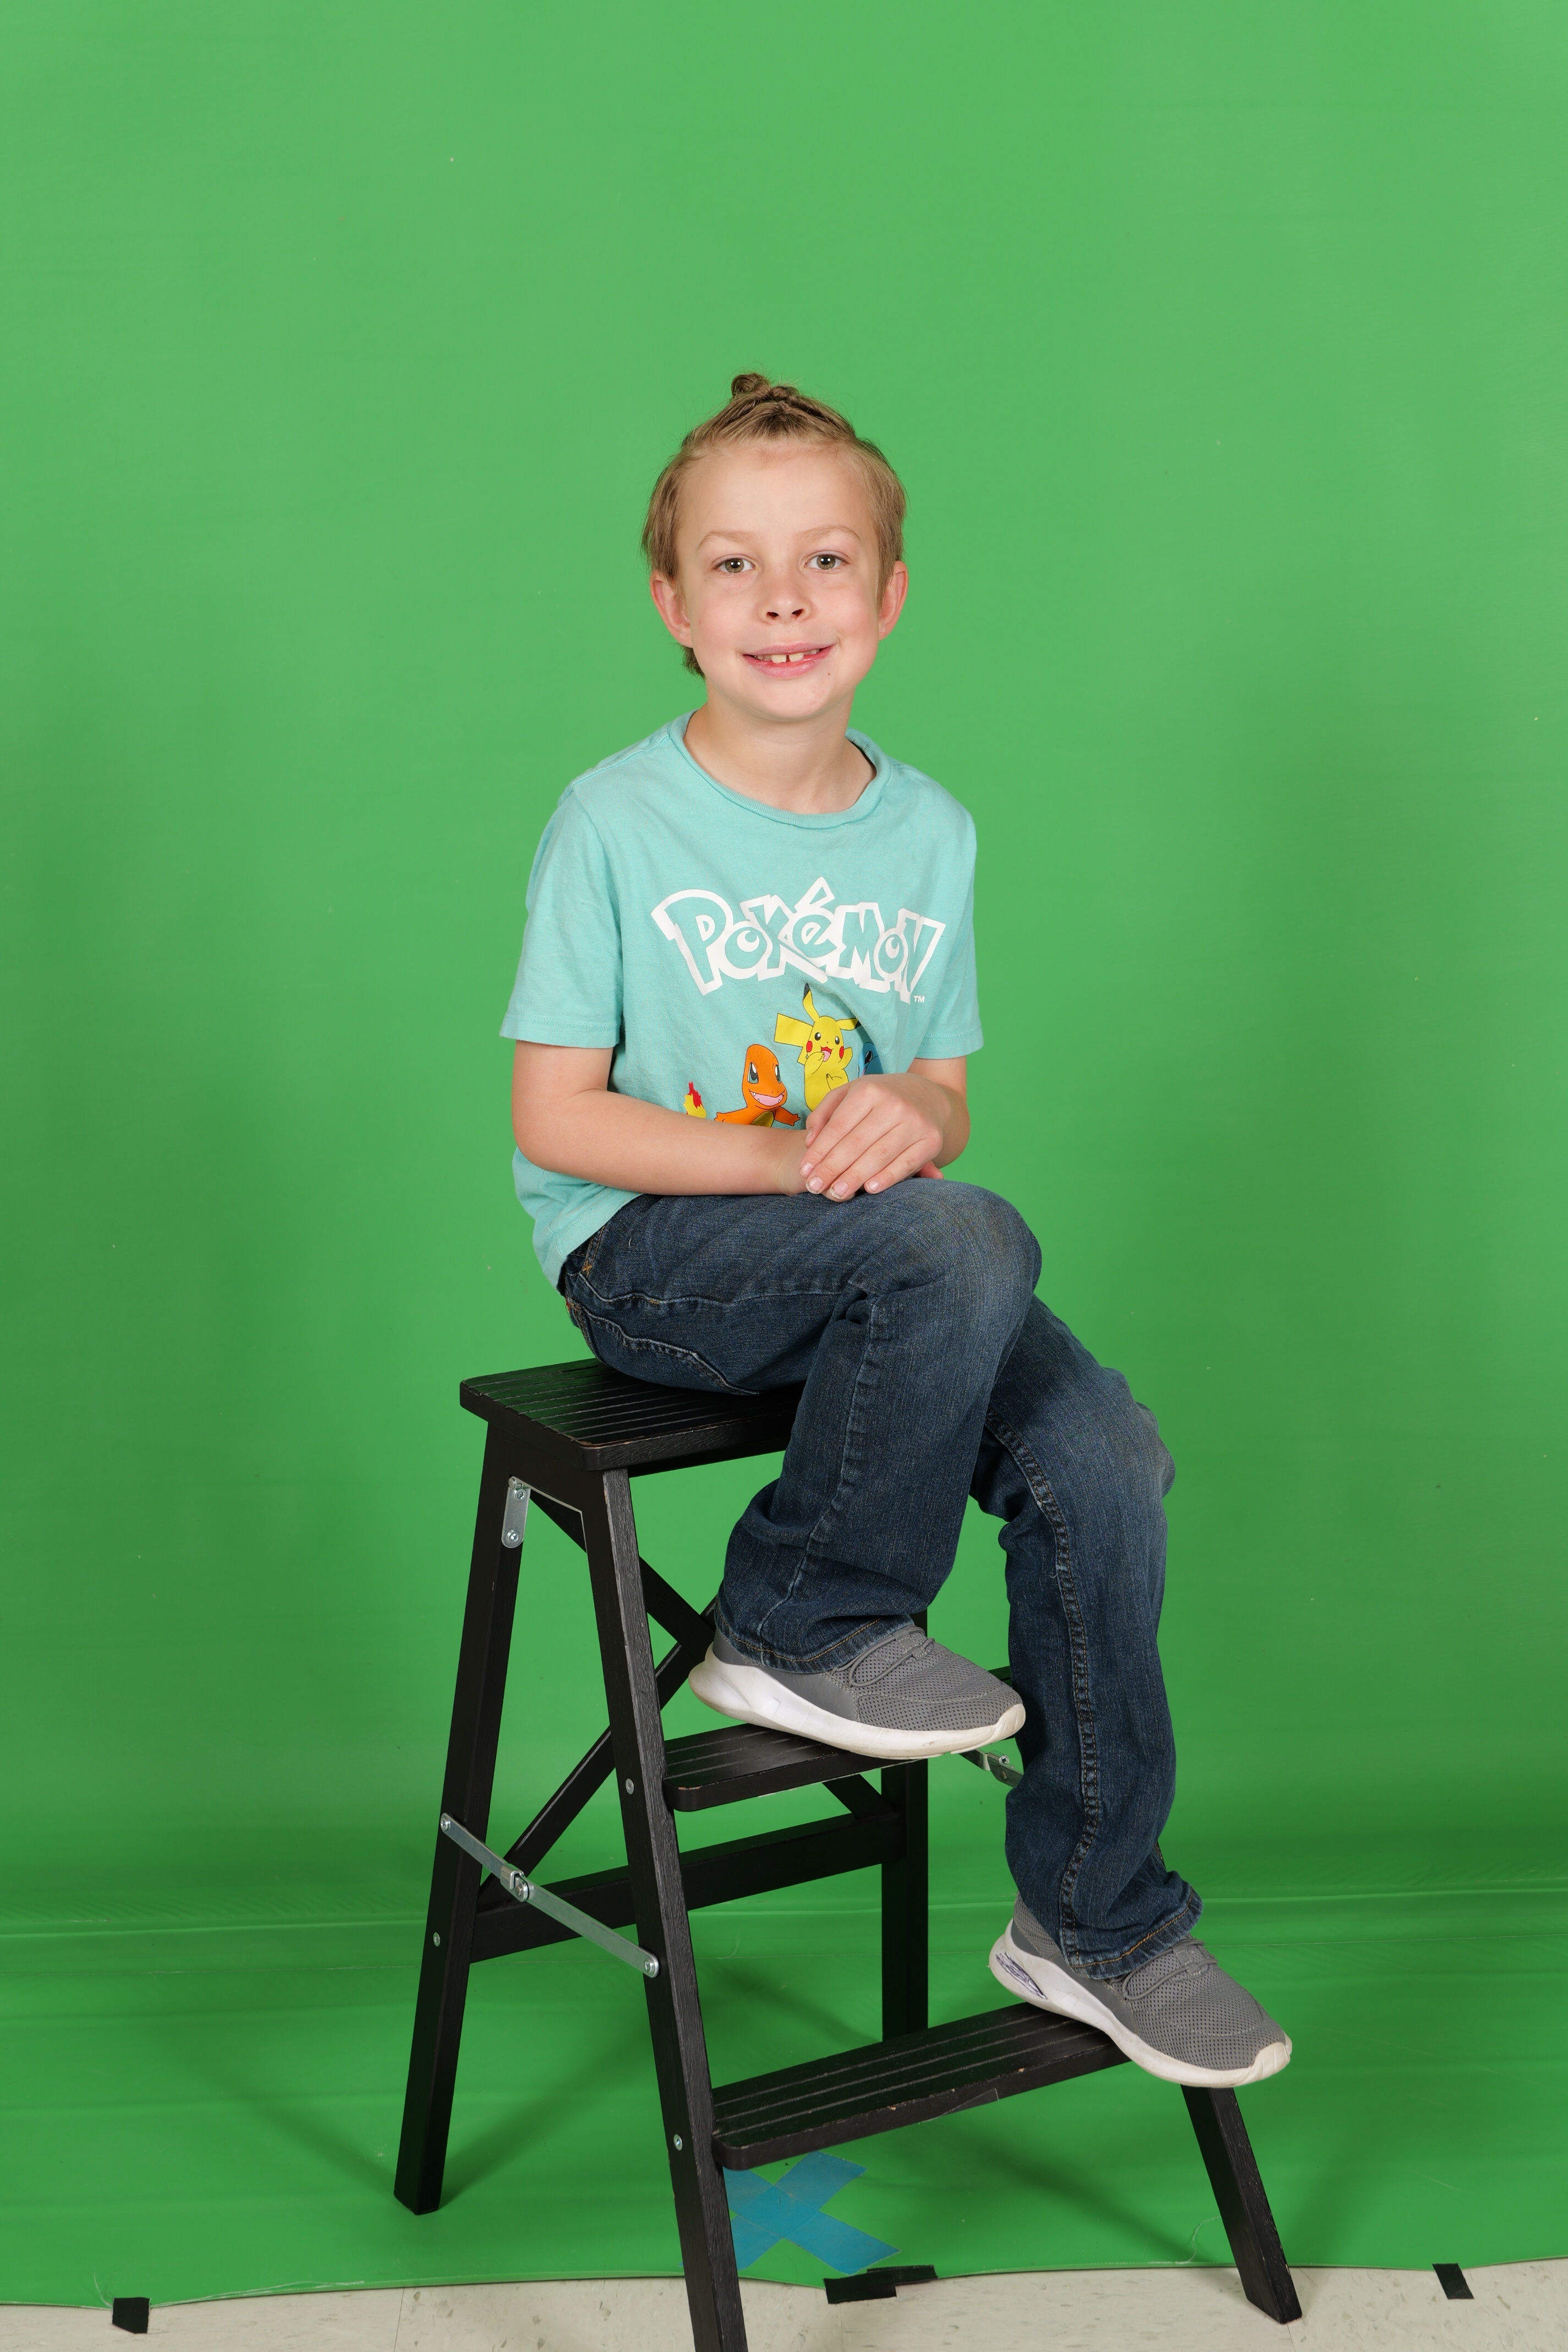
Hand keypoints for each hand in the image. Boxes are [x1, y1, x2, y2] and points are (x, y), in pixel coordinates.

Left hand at [797, 1072, 952, 1200]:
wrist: (928, 1097)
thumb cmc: (879, 1099)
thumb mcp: (850, 1094)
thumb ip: (824, 1114)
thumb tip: (810, 1143)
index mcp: (869, 1090)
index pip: (838, 1126)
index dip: (819, 1151)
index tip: (805, 1171)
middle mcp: (894, 1104)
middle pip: (855, 1143)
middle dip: (832, 1168)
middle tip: (814, 1188)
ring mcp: (915, 1122)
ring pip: (878, 1155)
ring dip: (855, 1177)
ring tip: (836, 1193)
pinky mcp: (932, 1140)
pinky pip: (906, 1163)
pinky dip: (887, 1178)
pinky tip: (869, 1189)